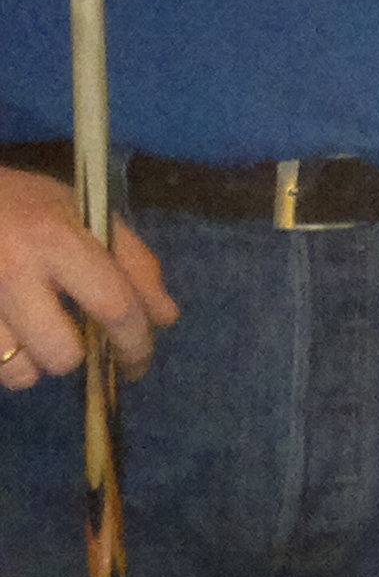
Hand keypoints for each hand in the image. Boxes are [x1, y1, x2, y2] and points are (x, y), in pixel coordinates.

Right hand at [0, 166, 175, 390]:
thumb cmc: (26, 203)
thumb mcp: (84, 212)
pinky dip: (10, 360)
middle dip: (80, 355)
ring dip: (37, 361)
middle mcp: (15, 273)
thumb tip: (165, 317)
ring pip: (21, 373)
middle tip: (80, 339)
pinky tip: (14, 331)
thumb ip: (131, 260)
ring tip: (37, 330)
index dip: (136, 341)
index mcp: (55, 240)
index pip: (113, 304)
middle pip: (62, 354)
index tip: (138, 359)